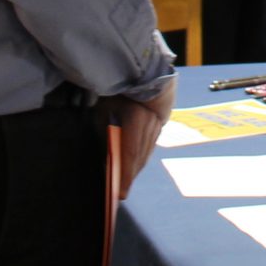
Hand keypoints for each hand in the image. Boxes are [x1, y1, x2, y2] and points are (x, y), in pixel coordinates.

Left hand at [101, 76, 174, 199]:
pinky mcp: (159, 125)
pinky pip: (149, 145)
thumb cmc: (119, 90)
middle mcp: (150, 125)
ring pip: (146, 152)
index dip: (124, 174)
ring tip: (126, 182)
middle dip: (129, 176)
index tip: (120, 193)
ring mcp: (157, 125)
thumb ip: (106, 131)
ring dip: (135, 169)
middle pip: (139, 157)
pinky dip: (141, 158)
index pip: (130, 152)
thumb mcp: (106, 109)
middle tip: (120, 193)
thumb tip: (107, 154)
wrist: (145, 73)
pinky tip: (135, 165)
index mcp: (136, 119)